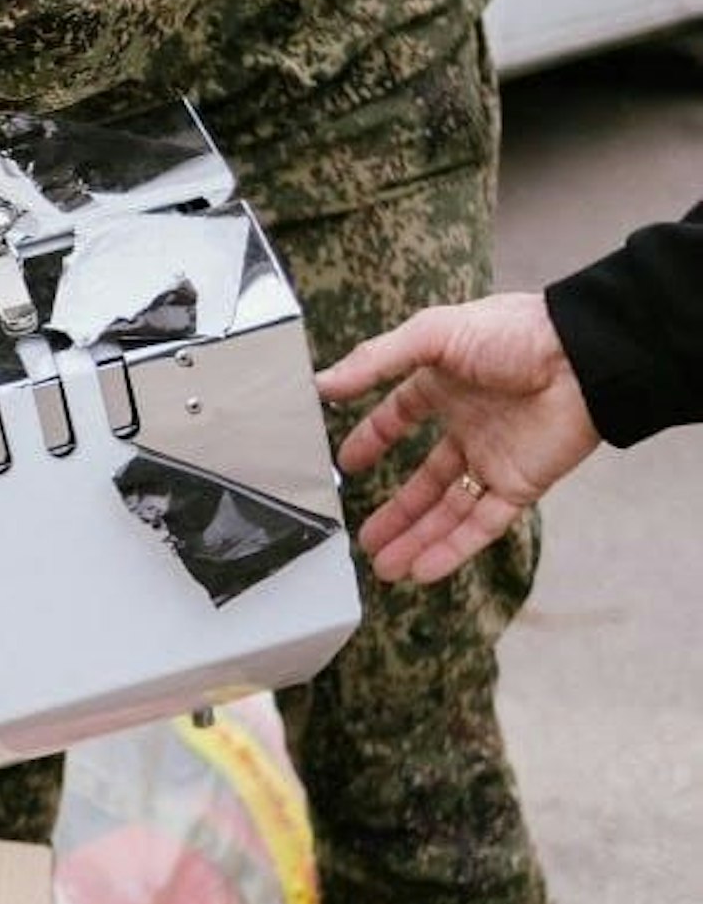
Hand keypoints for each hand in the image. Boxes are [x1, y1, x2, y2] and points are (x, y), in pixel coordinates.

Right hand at [315, 292, 600, 584]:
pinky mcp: (520, 485)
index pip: (399, 419)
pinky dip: (454, 550)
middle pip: (424, 481)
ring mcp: (493, 460)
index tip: (346, 463)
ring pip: (449, 512)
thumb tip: (322, 384)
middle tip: (363, 540)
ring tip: (384, 568)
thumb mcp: (430, 334)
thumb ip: (375, 361)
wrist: (579, 357)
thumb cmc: (510, 333)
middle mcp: (467, 428)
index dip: (373, 441)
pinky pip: (483, 525)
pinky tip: (423, 570)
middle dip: (396, 513)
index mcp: (443, 387)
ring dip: (418, 540)